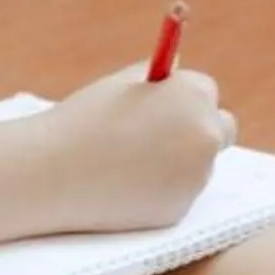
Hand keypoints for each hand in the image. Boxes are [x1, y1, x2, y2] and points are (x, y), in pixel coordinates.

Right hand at [40, 62, 233, 231]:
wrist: (52, 173)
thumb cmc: (83, 121)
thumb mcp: (120, 83)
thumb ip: (156, 75)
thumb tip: (178, 65)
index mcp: (192, 96)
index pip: (206, 90)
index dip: (183, 97)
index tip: (167, 104)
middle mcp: (205, 135)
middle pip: (222, 127)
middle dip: (199, 128)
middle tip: (167, 134)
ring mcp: (196, 176)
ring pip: (199, 164)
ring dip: (179, 162)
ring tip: (129, 162)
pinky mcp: (180, 209)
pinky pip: (180, 193)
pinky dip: (162, 190)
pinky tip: (125, 186)